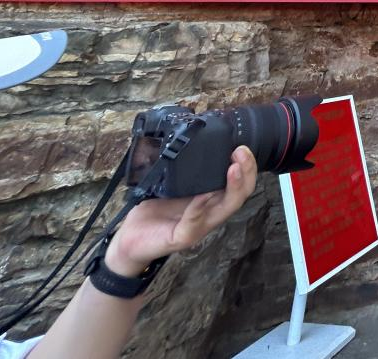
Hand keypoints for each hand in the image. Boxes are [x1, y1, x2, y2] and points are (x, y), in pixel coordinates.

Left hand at [107, 146, 256, 275]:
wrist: (130, 239)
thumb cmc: (154, 210)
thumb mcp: (173, 184)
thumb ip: (187, 169)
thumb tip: (195, 138)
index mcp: (211, 199)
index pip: (239, 183)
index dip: (247, 166)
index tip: (241, 146)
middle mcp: (210, 212)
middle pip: (240, 195)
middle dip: (246, 172)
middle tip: (241, 151)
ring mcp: (198, 227)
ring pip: (225, 209)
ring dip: (233, 188)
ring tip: (233, 169)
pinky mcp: (180, 238)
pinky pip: (194, 224)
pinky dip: (200, 208)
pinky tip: (203, 195)